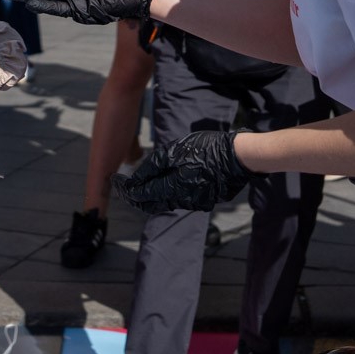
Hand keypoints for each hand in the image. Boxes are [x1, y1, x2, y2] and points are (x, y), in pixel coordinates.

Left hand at [112, 130, 253, 214]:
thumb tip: (137, 178)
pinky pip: (179, 200)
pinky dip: (168, 194)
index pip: (141, 195)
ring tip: (142, 183)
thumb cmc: (207, 149)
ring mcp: (194, 203)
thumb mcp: (176, 151)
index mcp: (172, 188)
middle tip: (125, 185)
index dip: (126, 189)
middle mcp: (182, 201)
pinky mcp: (203, 201)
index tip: (116, 181)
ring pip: (165, 203)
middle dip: (136, 196)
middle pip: (151, 204)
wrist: (238, 158)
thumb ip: (155, 165)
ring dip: (151, 196)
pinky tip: (165, 184)